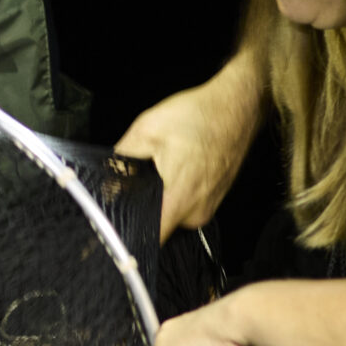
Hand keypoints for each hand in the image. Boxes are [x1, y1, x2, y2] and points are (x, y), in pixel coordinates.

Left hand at [114, 58, 263, 242]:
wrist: (239, 106)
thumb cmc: (196, 116)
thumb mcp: (147, 130)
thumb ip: (122, 161)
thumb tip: (106, 188)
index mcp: (179, 200)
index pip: (150, 239)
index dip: (127, 237)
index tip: (112, 232)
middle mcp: (197, 213)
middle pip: (158, 225)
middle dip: (142, 206)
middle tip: (134, 182)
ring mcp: (208, 208)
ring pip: (171, 213)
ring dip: (160, 196)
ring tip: (160, 168)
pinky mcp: (214, 199)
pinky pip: (186, 204)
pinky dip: (175, 191)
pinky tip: (176, 168)